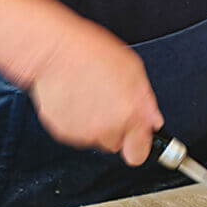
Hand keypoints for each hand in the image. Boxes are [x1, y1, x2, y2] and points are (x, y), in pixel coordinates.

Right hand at [30, 14, 163, 165]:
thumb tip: (153, 120)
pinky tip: (74, 97)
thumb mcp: (132, 67)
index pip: (139, 154)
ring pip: (94, 137)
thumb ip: (145, 99)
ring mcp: (83, 133)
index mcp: (131, 113)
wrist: (54, 52)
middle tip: (107, 103)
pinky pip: (73, 132)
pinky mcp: (62, 131)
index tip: (136, 136)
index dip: (137, 143)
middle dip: (115, 128)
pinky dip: (74, 120)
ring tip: (88, 94)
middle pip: (115, 144)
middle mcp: (108, 127)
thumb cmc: (90, 53)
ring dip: (93, 123)